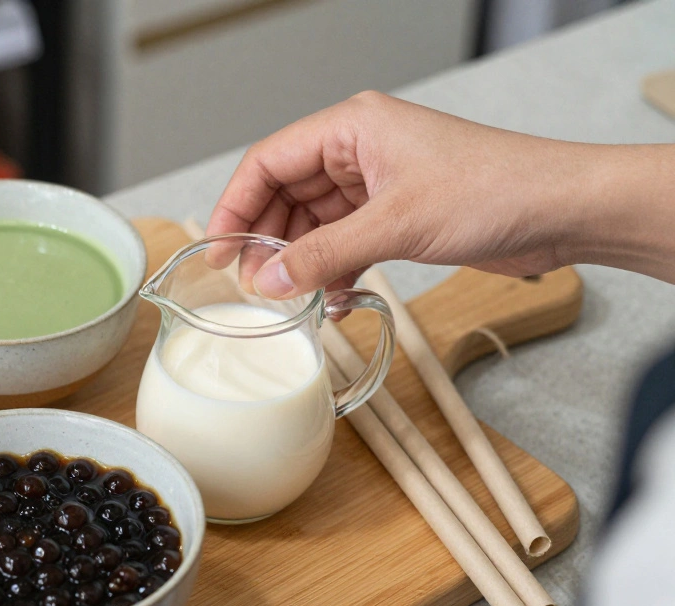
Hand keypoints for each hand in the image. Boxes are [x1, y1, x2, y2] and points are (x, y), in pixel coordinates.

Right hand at [205, 91, 646, 297]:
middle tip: (251, 284)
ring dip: (301, 263)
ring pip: (313, 225)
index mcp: (351, 128)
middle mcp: (358, 151)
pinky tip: (333, 300)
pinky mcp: (397, 216)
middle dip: (267, 241)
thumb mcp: (395, 225)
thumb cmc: (496, 189)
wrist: (563, 210)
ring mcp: (378, 185)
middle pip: (285, 195)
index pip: (268, 161)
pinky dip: (333, 271)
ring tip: (291, 299)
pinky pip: (343, 244)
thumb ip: (323, 255)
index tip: (218, 249)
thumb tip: (268, 280)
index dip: (235, 205)